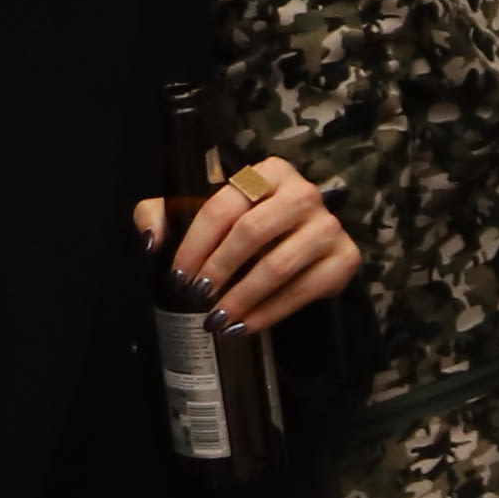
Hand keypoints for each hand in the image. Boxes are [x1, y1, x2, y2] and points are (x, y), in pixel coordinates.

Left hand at [142, 160, 359, 331]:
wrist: (304, 242)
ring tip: (217, 318)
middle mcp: (303, 192)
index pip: (223, 206)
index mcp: (268, 171)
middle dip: (219, 269)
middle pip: (252, 233)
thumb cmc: (245, 224)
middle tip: (198, 296)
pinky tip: (246, 326)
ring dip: (243, 297)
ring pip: (279, 265)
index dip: (195, 244)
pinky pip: (304, 291)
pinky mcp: (345, 258)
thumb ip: (162, 213)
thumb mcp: (200, 209)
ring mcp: (328, 226)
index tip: (179, 276)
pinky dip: (270, 313)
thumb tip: (153, 240)